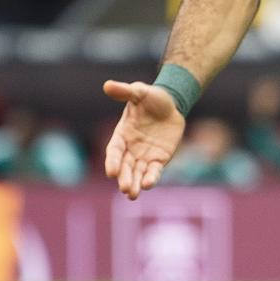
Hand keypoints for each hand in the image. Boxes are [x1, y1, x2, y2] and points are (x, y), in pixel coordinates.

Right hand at [102, 79, 185, 198]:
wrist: (171, 104)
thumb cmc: (151, 98)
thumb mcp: (139, 92)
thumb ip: (125, 91)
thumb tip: (108, 85)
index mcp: (121, 134)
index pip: (114, 151)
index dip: (113, 161)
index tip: (111, 172)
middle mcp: (130, 148)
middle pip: (125, 166)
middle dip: (124, 177)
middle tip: (125, 188)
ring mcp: (144, 155)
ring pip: (137, 172)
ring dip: (135, 183)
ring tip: (132, 195)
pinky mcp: (159, 159)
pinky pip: (154, 171)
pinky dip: (151, 178)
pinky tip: (149, 185)